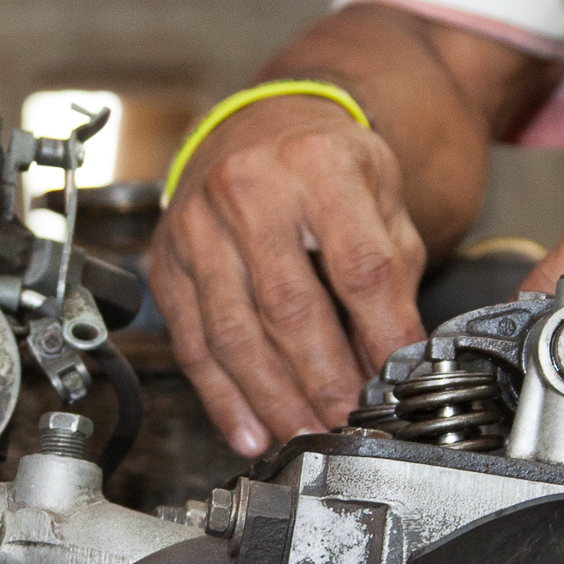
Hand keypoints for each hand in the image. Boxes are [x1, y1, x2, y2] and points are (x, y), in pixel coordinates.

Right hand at [150, 98, 427, 457]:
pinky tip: (251, 429)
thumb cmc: (324, 165)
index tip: (397, 382)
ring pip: (233, 333)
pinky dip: (223, 397)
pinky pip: (192, 343)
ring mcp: (197, 227)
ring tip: (305, 434)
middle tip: (348, 421)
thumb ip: (393, 275)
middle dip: (322, 379)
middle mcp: (247, 189)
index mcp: (317, 164)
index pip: (359, 265)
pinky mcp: (167, 263)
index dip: (381, 334)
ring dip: (273, 399)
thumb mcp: (381, 196)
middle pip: (288, 306)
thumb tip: (394, 361)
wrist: (256, 128)